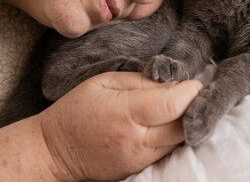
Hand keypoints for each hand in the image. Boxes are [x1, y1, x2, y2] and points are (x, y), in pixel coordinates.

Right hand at [36, 71, 201, 180]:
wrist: (53, 151)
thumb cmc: (78, 109)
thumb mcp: (105, 81)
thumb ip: (142, 80)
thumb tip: (175, 82)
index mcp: (125, 113)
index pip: (173, 104)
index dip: (190, 92)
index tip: (194, 83)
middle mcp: (135, 140)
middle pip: (184, 125)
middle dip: (195, 107)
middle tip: (194, 94)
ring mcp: (138, 159)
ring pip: (180, 140)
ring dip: (187, 122)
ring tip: (183, 106)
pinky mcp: (139, 169)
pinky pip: (168, 151)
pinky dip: (175, 136)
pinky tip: (170, 123)